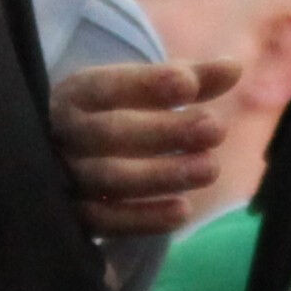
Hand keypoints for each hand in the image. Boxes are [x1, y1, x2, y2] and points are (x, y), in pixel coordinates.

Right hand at [55, 58, 240, 240]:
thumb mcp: (138, 92)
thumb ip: (186, 79)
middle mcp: (65, 134)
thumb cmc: (109, 117)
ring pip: (111, 179)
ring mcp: (64, 177)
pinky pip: (106, 220)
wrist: (56, 162)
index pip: (108, 86)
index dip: (148, 85)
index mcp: (77, 95)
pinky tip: (183, 211)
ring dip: (163, 175)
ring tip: (210, 168)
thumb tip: (234, 69)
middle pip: (112, 133)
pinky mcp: (72, 217)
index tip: (190, 85)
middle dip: (166, 132)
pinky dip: (145, 219)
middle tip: (216, 129)